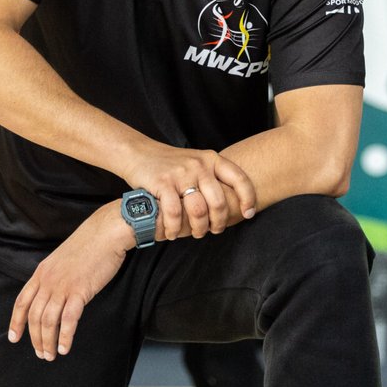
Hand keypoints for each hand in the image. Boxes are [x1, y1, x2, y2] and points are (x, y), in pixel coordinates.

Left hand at [9, 204, 129, 360]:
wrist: (106, 232)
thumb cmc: (90, 244)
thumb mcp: (63, 259)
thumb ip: (55, 275)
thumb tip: (55, 293)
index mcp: (42, 272)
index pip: (22, 301)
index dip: (16, 322)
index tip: (14, 338)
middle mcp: (48, 280)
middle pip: (34, 316)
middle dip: (35, 339)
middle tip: (41, 353)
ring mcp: (62, 286)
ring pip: (48, 321)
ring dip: (48, 342)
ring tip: (51, 355)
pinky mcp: (80, 291)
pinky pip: (68, 320)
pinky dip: (65, 336)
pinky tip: (65, 347)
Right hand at [124, 145, 255, 240]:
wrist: (138, 152)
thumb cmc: (170, 164)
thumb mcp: (196, 162)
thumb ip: (212, 178)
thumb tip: (234, 204)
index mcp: (211, 159)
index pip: (239, 179)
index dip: (248, 198)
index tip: (248, 213)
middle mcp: (199, 165)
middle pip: (218, 202)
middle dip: (219, 222)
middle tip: (214, 230)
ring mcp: (181, 173)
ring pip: (198, 210)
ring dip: (198, 229)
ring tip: (195, 234)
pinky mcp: (162, 183)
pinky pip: (174, 213)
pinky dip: (174, 228)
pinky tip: (172, 233)